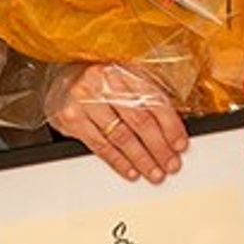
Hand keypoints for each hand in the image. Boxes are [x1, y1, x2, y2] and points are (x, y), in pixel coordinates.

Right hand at [46, 65, 187, 182]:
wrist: (62, 77)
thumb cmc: (101, 81)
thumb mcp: (126, 80)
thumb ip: (147, 98)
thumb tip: (173, 128)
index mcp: (124, 71)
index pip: (154, 102)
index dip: (171, 126)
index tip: (181, 144)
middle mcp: (104, 84)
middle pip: (139, 121)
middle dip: (159, 147)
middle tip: (171, 164)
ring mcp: (85, 101)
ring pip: (121, 136)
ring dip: (141, 159)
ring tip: (154, 172)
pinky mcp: (71, 118)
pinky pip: (100, 145)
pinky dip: (118, 161)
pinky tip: (131, 170)